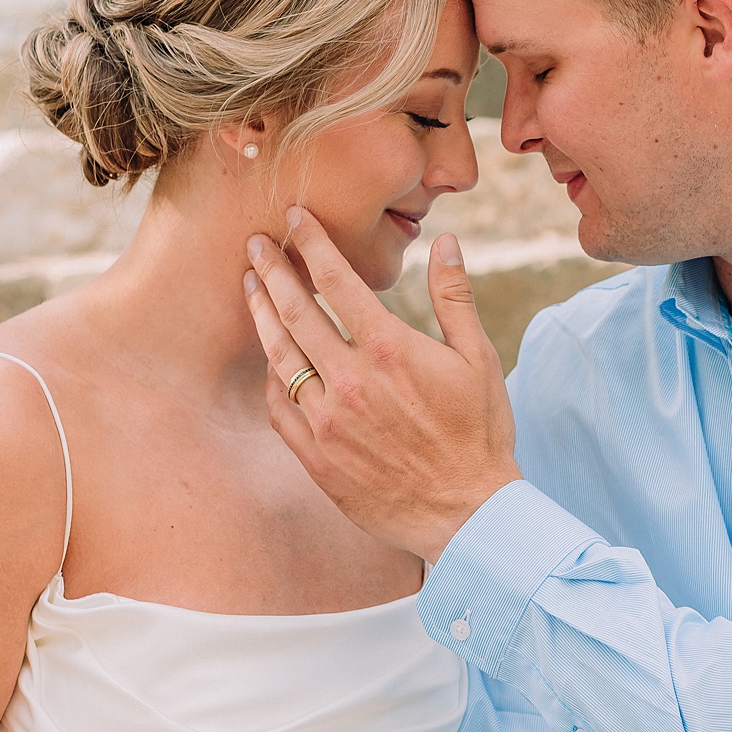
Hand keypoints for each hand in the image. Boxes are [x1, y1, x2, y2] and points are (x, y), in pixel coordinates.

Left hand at [244, 207, 522, 562]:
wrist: (468, 514)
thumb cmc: (480, 433)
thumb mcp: (479, 358)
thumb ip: (455, 296)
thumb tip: (446, 241)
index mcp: (389, 348)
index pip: (336, 279)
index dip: (311, 242)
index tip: (296, 218)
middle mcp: (350, 380)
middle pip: (295, 311)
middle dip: (272, 270)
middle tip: (255, 243)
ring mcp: (328, 421)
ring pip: (280, 356)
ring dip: (262, 315)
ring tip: (251, 288)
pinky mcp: (316, 457)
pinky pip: (280, 407)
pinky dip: (273, 375)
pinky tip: (272, 357)